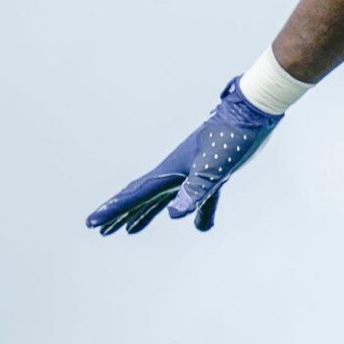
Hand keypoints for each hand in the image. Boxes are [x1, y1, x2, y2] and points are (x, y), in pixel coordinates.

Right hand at [86, 79, 280, 234]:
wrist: (252, 113)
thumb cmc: (232, 136)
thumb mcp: (213, 167)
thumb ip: (195, 192)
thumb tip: (173, 215)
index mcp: (170, 170)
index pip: (135, 194)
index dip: (113, 209)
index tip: (91, 223)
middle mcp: (176, 170)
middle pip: (141, 197)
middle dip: (121, 213)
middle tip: (101, 230)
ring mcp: (192, 170)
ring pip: (162, 197)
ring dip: (144, 213)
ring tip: (129, 230)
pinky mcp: (211, 171)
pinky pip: (195, 197)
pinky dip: (193, 210)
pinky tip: (197, 223)